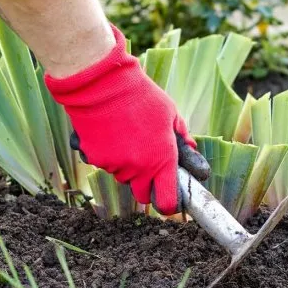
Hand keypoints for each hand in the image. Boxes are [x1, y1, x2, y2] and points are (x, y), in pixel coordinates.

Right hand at [45, 25, 209, 214]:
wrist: (103, 85)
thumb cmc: (141, 97)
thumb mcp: (171, 115)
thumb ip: (183, 139)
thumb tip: (194, 156)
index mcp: (161, 160)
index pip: (166, 202)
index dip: (168, 203)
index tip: (168, 196)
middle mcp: (137, 168)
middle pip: (141, 194)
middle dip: (145, 183)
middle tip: (146, 159)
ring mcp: (113, 165)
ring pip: (122, 177)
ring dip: (125, 165)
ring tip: (125, 135)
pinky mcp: (93, 158)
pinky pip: (103, 163)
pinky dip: (106, 154)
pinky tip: (109, 132)